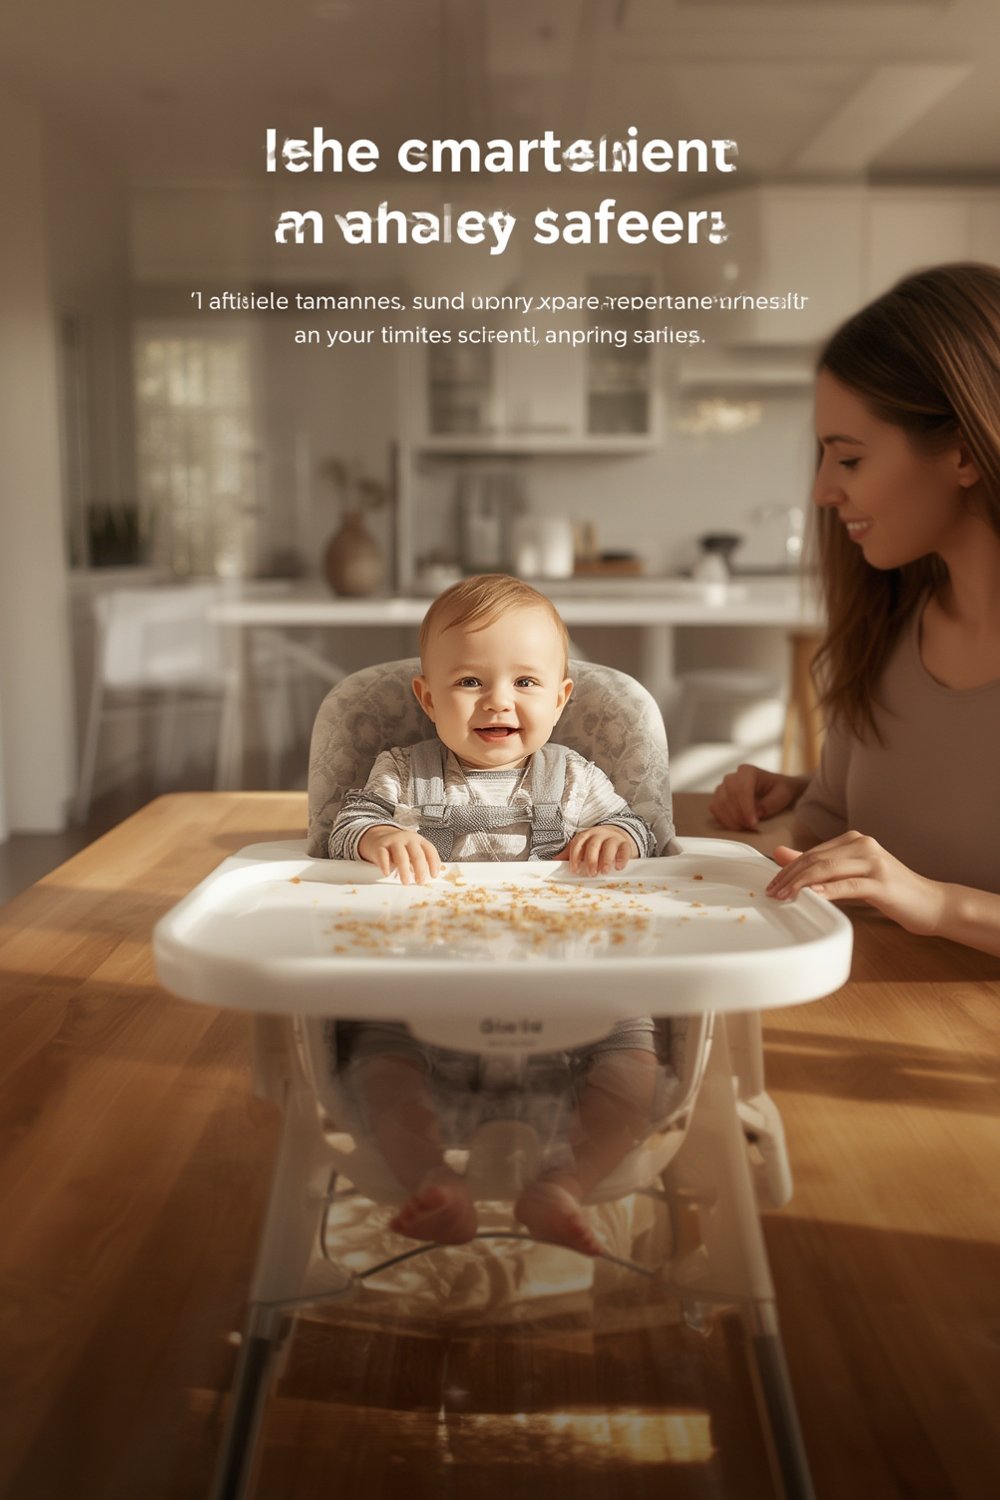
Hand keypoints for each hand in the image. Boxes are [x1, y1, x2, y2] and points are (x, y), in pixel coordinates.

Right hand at [358, 825, 441, 884]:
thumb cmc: (400, 848)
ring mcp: (393, 842)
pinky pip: (383, 855)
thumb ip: (423, 860)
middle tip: (420, 881)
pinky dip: (386, 865)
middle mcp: (407, 839)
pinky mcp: (380, 846)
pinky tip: (387, 873)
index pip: (430, 850)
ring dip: (404, 870)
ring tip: (406, 881)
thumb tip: (437, 873)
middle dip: (420, 870)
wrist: (379, 837)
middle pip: (417, 854)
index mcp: (418, 840)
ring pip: (401, 856)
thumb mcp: (413, 850)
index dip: (434, 863)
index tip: (434, 875)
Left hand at [555, 825, 636, 875]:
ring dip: (606, 859)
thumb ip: (570, 854)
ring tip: (604, 871)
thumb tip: (555, 861)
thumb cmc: (597, 845)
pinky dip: (621, 858)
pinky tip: (618, 866)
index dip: (575, 855)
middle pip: (593, 844)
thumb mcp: (583, 846)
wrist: (617, 835)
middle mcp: (599, 835)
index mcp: (586, 836)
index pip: (578, 842)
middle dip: (591, 859)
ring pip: (609, 846)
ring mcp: (613, 838)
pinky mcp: (625, 844)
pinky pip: (624, 849)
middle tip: (591, 873)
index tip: (574, 869)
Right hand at [708, 764, 809, 831]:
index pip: (742, 788)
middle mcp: (733, 776)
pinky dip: (724, 820)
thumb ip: (771, 803)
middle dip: (739, 815)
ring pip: (719, 802)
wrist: (776, 789)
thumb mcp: (783, 795)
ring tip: (745, 828)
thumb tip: (756, 813)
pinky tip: (737, 826)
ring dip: (731, 819)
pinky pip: (715, 808)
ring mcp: (723, 786)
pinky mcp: (719, 797)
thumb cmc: (781, 790)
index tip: (754, 823)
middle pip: (728, 795)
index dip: (746, 807)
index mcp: (748, 771)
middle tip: (751, 828)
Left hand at [765, 831, 945, 934]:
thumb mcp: (852, 874)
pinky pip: (849, 885)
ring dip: (801, 884)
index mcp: (855, 840)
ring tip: (784, 896)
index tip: (772, 883)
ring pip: (827, 869)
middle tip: (772, 892)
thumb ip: (819, 865)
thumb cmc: (890, 890)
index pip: (812, 853)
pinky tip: (813, 897)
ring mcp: (874, 862)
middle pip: (816, 859)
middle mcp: (863, 845)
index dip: (788, 868)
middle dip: (789, 876)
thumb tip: (780, 854)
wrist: (931, 903)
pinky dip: (828, 890)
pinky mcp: (882, 882)